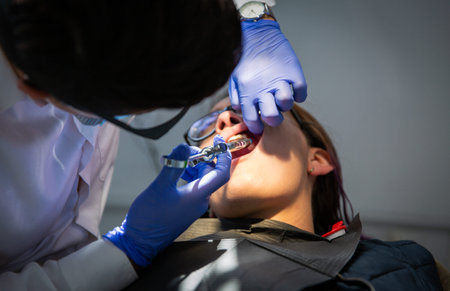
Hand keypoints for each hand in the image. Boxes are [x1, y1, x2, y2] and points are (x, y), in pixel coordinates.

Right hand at [104, 135, 230, 266]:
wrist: (139, 241)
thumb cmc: (149, 217)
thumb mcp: (160, 186)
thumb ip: (174, 164)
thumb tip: (183, 147)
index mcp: (198, 196)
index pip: (221, 174)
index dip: (223, 156)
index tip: (218, 141)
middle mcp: (200, 201)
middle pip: (209, 172)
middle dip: (199, 158)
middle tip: (181, 151)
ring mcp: (193, 205)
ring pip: (200, 178)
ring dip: (191, 165)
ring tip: (174, 160)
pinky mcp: (185, 207)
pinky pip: (192, 186)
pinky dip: (186, 174)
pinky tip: (174, 170)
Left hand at [229, 20, 306, 133]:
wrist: (259, 35)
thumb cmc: (245, 59)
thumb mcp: (235, 79)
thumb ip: (236, 97)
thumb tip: (241, 111)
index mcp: (248, 92)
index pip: (253, 120)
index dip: (257, 127)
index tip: (260, 126)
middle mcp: (264, 88)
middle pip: (272, 117)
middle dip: (274, 120)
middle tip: (274, 115)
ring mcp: (280, 80)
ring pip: (287, 104)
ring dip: (286, 105)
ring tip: (281, 98)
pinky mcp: (294, 72)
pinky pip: (301, 92)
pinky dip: (299, 95)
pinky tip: (293, 90)